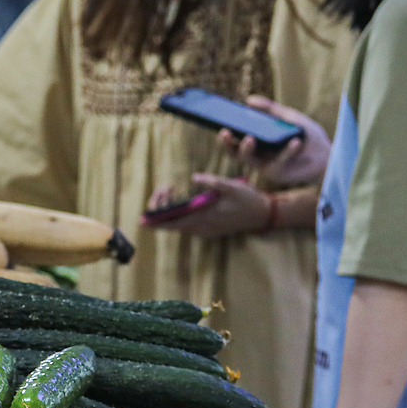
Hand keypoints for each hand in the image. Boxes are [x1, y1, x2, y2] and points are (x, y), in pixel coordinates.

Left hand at [142, 173, 271, 237]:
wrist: (263, 215)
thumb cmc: (248, 199)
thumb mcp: (233, 186)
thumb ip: (213, 182)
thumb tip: (193, 177)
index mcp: (205, 217)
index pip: (174, 223)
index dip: (157, 221)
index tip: (143, 216)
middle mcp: (202, 227)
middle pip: (172, 224)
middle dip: (161, 208)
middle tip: (164, 188)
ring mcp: (205, 230)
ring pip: (178, 224)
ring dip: (169, 210)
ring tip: (168, 190)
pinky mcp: (208, 229)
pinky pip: (186, 224)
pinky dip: (178, 213)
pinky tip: (179, 201)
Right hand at [216, 98, 330, 187]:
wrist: (328, 156)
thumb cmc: (308, 137)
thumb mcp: (289, 118)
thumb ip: (271, 110)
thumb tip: (248, 100)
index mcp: (258, 144)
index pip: (235, 141)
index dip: (225, 135)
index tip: (219, 123)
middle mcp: (258, 157)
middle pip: (235, 153)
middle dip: (227, 144)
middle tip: (225, 131)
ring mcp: (267, 166)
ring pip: (249, 160)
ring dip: (246, 149)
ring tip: (250, 138)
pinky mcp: (280, 174)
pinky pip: (280, 162)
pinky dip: (288, 151)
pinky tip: (295, 141)